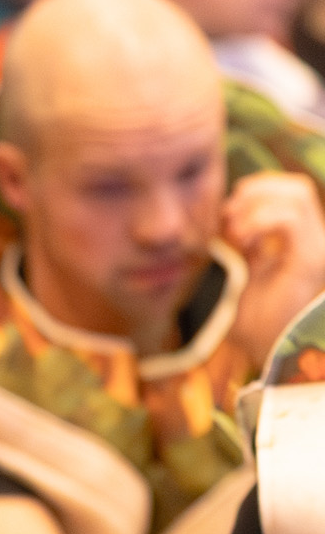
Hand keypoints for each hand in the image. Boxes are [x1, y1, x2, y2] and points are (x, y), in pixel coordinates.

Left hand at [224, 170, 324, 368]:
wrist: (265, 348)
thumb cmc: (250, 317)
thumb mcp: (238, 268)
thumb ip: (236, 241)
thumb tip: (218, 215)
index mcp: (296, 237)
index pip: (286, 190)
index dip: (253, 192)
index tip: (224, 216)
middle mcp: (313, 237)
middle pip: (296, 185)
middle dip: (256, 192)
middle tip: (228, 218)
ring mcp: (316, 245)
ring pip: (297, 193)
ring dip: (257, 206)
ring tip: (236, 233)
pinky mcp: (311, 257)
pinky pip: (290, 219)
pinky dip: (260, 222)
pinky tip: (244, 243)